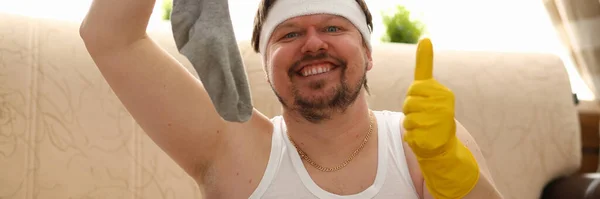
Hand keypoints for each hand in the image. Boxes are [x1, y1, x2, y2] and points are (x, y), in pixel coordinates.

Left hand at [402, 38, 455, 157]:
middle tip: (422, 115)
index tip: (423, 100)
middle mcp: (443, 106)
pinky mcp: (431, 138)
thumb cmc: (431, 112)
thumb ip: (425, 65)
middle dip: (410, 109)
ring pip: (407, 118)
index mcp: (443, 93)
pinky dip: (411, 136)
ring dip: (410, 123)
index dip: (415, 95)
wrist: (442, 145)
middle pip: (408, 102)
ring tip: (423, 126)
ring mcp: (438, 123)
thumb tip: (425, 38)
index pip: (416, 88)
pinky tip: (422, 137)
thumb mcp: (429, 87)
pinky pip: (408, 133)